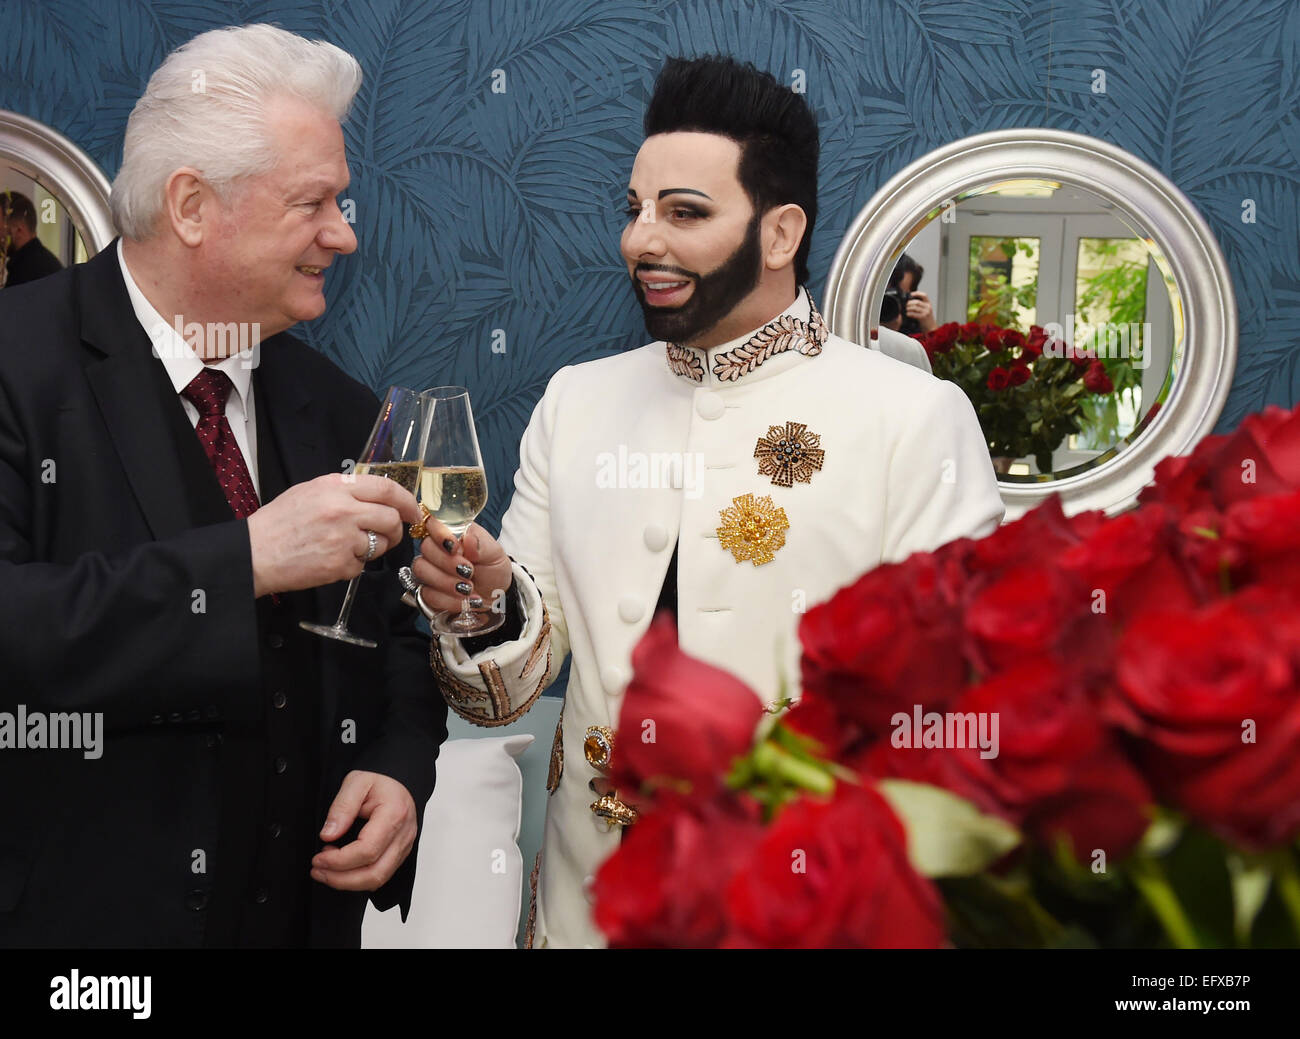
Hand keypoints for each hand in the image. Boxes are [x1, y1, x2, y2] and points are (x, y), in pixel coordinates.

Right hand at [247, 472, 420, 596]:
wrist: (254, 554)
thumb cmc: (279, 523)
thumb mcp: (309, 491)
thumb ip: (344, 491)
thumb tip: (376, 497)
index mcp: (335, 487)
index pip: (386, 488)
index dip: (407, 501)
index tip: (414, 510)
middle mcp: (343, 510)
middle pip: (391, 519)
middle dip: (395, 530)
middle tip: (388, 535)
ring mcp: (343, 538)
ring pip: (380, 544)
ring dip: (372, 548)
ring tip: (346, 547)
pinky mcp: (340, 564)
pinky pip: (361, 565)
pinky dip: (351, 565)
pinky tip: (330, 559)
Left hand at [311, 770, 416, 891]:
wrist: (398, 781)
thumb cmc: (378, 781)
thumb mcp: (355, 783)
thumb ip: (342, 808)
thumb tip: (328, 835)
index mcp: (394, 814)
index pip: (367, 850)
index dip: (339, 860)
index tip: (318, 858)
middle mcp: (403, 835)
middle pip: (374, 873)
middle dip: (341, 879)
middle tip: (317, 871)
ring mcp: (404, 847)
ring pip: (378, 879)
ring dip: (348, 882)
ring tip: (326, 872)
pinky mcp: (400, 854)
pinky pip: (381, 876)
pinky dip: (358, 879)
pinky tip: (342, 868)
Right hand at [410, 518, 512, 615]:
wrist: (495, 598)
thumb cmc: (493, 570)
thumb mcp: (495, 554)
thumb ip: (481, 545)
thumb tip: (468, 539)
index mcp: (452, 533)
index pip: (432, 523)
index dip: (440, 534)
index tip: (455, 547)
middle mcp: (437, 550)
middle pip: (425, 547)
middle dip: (448, 562)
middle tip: (469, 571)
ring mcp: (429, 570)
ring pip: (422, 570)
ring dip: (447, 582)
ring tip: (469, 588)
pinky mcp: (427, 592)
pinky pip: (428, 594)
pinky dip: (449, 600)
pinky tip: (465, 600)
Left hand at [905, 291, 936, 331]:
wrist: (931, 328)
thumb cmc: (926, 319)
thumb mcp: (925, 310)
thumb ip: (920, 306)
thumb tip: (909, 302)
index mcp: (928, 303)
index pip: (924, 295)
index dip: (917, 293)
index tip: (911, 294)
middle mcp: (928, 307)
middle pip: (917, 302)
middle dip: (909, 303)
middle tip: (905, 305)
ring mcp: (926, 312)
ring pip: (915, 307)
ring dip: (908, 308)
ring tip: (905, 310)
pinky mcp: (923, 317)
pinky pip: (914, 314)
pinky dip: (909, 314)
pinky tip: (907, 314)